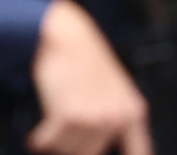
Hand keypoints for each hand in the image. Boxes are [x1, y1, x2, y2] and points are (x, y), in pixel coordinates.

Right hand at [28, 0, 148, 154]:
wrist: (66, 35)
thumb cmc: (85, 58)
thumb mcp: (112, 88)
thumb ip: (114, 117)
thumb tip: (102, 142)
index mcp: (132, 112)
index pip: (139, 151)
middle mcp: (117, 118)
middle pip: (92, 153)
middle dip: (75, 145)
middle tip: (64, 130)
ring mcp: (94, 119)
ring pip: (69, 150)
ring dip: (56, 141)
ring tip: (51, 126)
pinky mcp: (69, 116)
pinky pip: (49, 142)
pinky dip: (39, 140)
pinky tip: (37, 136)